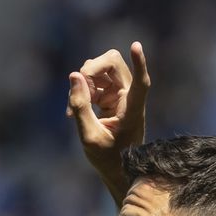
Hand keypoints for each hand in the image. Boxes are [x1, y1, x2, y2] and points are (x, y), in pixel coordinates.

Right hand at [67, 41, 150, 188]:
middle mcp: (129, 96)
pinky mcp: (111, 95)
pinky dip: (82, 90)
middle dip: (91, 70)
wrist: (117, 169)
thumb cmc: (108, 159)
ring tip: (75, 109)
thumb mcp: (89, 137)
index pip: (141, 82)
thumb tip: (74, 75)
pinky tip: (75, 111)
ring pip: (100, 68)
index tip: (135, 45)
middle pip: (112, 62)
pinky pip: (93, 80)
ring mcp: (120, 93)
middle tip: (78, 90)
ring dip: (84, 82)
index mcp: (132, 109)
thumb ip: (81, 106)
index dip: (139, 63)